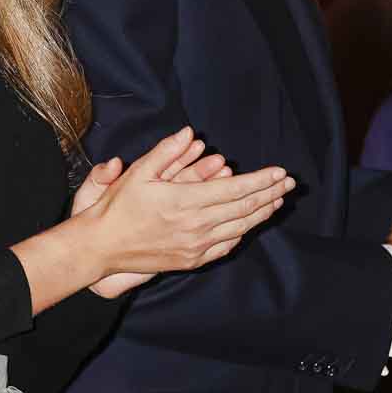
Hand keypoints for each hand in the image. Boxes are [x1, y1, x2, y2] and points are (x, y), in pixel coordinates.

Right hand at [75, 127, 291, 285]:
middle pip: (244, 208)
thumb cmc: (119, 207)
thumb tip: (189, 132)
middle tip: (289, 183)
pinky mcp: (192, 260)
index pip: (235, 189)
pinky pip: (226, 245)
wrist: (102, 247)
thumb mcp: (138, 173)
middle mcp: (196, 225)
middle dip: (270, 193)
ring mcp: (196, 246)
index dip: (261, 180)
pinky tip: (251, 223)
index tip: (280, 172)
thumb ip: (166, 152)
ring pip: (240, 227)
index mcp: (185, 201)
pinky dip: (243, 231)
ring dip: (262, 213)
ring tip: (278, 201)